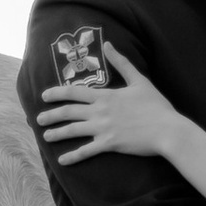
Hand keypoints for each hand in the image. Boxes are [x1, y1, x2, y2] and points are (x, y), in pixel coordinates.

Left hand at [39, 42, 182, 164]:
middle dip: (51, 115)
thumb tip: (108, 45)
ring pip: (74, 130)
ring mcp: (104, 128)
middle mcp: (101, 111)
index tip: (44, 96)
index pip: (75, 92)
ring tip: (45, 137)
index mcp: (106, 95)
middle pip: (69, 112)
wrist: (168, 129)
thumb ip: (121, 63)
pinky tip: (62, 160)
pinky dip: (73, 156)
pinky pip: (87, 151)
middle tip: (37, 119)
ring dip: (57, 133)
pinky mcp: (110, 144)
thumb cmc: (156, 105)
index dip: (57, 93)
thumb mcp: (139, 80)